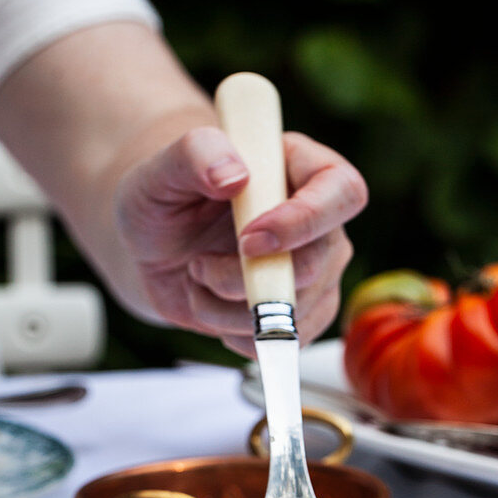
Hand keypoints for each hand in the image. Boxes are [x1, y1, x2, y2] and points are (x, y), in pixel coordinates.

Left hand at [115, 126, 365, 357]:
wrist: (155, 245)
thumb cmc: (163, 196)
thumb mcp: (161, 168)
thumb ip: (194, 154)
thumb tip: (234, 176)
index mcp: (299, 168)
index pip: (342, 191)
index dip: (304, 220)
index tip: (248, 240)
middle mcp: (319, 221)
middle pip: (317, 265)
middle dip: (245, 280)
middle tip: (198, 265)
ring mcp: (315, 270)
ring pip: (296, 313)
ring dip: (229, 311)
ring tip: (197, 278)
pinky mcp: (299, 312)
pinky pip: (284, 342)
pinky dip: (236, 336)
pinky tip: (210, 307)